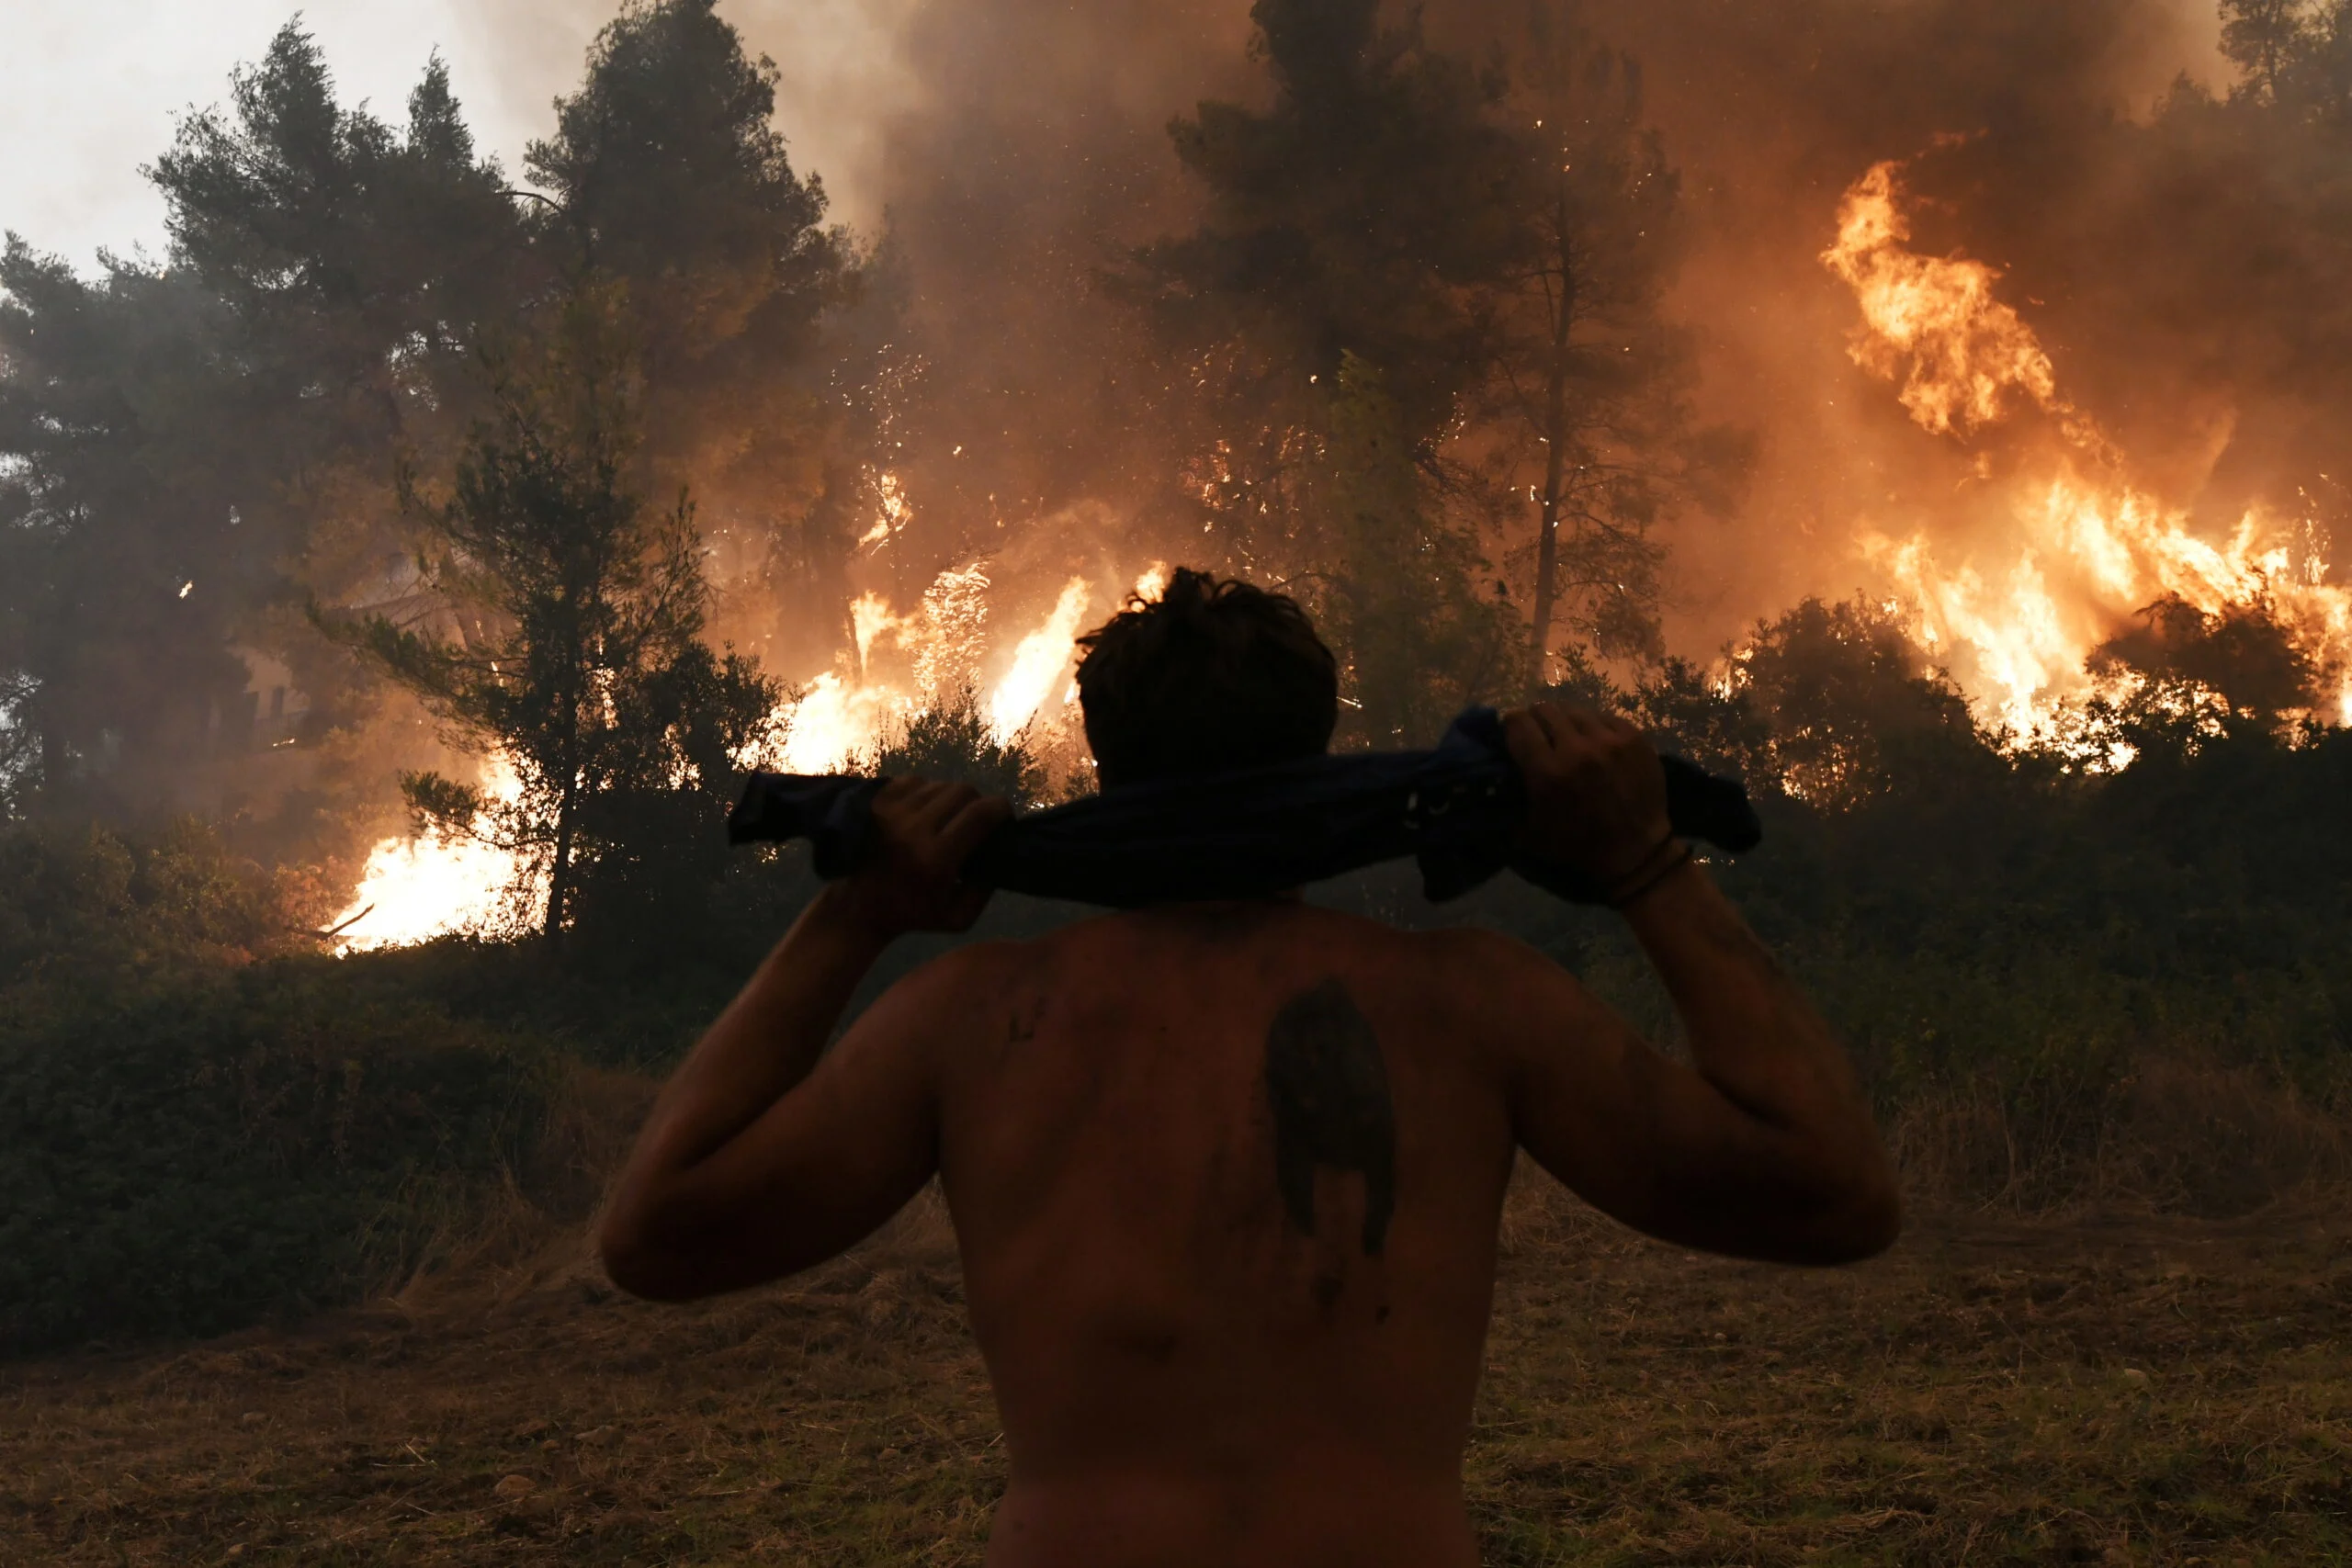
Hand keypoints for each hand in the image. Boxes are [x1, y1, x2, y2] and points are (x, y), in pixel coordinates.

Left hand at [826, 778, 1012, 938]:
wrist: (856, 906)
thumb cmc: (911, 913)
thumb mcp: (958, 919)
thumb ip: (986, 890)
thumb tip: (1002, 851)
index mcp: (936, 859)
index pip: (981, 813)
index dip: (1002, 809)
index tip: (1005, 818)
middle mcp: (913, 829)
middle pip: (963, 790)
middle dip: (978, 802)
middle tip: (975, 820)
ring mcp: (891, 811)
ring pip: (939, 784)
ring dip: (951, 798)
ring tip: (947, 818)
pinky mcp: (875, 802)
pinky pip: (915, 781)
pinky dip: (926, 792)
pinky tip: (923, 812)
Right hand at [1502, 703, 1675, 892]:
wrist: (1636, 851)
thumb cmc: (1578, 846)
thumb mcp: (1530, 834)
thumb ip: (1506, 803)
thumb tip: (1487, 778)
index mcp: (1547, 773)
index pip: (1518, 724)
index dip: (1511, 725)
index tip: (1512, 733)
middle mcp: (1576, 749)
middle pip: (1544, 709)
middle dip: (1536, 720)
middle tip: (1539, 734)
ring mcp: (1608, 740)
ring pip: (1574, 710)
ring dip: (1565, 721)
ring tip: (1567, 736)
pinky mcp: (1633, 737)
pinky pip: (1603, 716)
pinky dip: (1593, 727)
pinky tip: (1594, 742)